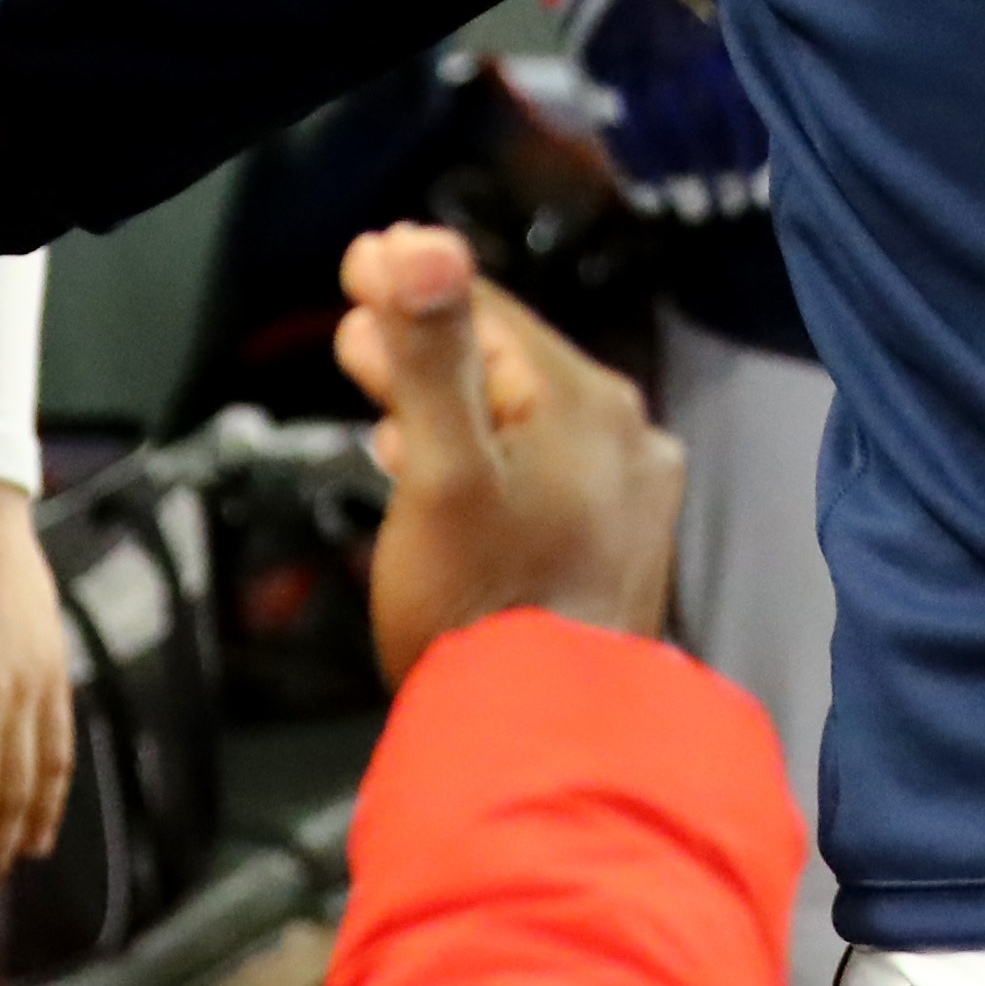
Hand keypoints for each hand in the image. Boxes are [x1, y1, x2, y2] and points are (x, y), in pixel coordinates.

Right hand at [331, 224, 683, 684]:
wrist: (542, 743)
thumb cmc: (482, 607)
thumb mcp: (441, 470)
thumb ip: (432, 356)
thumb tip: (426, 242)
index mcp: (591, 406)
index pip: (493, 313)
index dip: (417, 282)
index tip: (361, 256)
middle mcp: (626, 438)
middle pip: (507, 365)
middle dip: (425, 340)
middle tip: (357, 316)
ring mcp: (625, 496)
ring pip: (520, 420)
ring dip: (446, 397)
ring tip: (377, 379)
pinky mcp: (609, 549)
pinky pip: (537, 473)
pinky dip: (480, 451)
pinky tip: (431, 457)